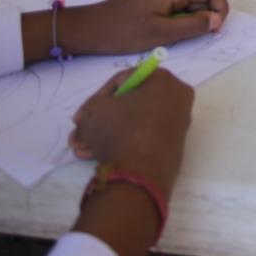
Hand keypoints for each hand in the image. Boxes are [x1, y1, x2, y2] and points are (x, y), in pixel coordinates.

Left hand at [24, 0, 229, 64]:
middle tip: (194, 38)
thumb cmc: (123, 32)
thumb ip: (192, 26)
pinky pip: (179, 3)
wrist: (89, 28)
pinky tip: (169, 31)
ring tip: (179, 36)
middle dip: (207, 15)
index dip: (221, 10)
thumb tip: (216, 20)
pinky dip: (182, 17)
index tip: (214, 32)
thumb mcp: (161, 33)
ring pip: (191, 0)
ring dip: (194, 18)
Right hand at [69, 67, 191, 190]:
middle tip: (80, 131)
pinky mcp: (170, 148)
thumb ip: (89, 109)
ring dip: (104, 134)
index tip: (81, 114)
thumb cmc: (120, 130)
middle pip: (129, 104)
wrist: (140, 175)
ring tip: (80, 148)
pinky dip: (119, 145)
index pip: (125, 79)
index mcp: (165, 81)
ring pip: (132, 124)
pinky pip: (141, 139)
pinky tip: (93, 156)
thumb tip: (85, 121)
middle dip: (100, 119)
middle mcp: (176, 100)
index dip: (98, 97)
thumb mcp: (94, 111)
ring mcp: (175, 126)